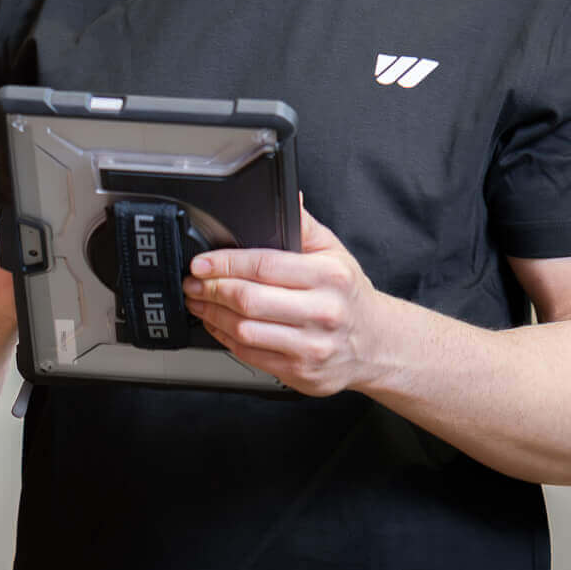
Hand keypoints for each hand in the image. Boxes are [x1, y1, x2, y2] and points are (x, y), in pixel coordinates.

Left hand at [183, 200, 389, 397]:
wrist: (377, 343)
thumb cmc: (349, 295)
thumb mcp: (333, 252)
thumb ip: (303, 225)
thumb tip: (288, 197)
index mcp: (329, 277)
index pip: (264, 266)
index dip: (224, 264)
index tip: (200, 263)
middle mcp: (323, 313)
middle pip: (249, 300)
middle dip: (210, 289)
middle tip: (192, 282)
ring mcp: (312, 347)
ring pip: (245, 330)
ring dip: (212, 315)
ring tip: (199, 301)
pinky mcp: (301, 372)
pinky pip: (251, 354)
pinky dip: (225, 338)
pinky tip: (217, 325)